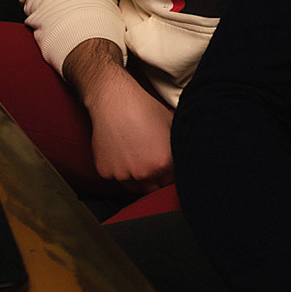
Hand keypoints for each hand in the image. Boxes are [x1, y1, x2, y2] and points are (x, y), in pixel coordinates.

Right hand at [88, 74, 173, 189]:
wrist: (115, 101)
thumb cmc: (144, 109)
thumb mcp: (171, 126)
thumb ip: (177, 148)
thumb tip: (185, 159)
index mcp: (163, 164)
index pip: (172, 183)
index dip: (171, 177)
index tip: (168, 172)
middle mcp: (143, 173)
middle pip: (153, 190)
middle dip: (155, 182)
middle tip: (152, 167)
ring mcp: (122, 174)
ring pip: (134, 188)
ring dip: (137, 180)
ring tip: (138, 161)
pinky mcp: (105, 172)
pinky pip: (116, 179)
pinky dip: (119, 172)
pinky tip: (122, 155)